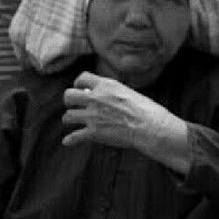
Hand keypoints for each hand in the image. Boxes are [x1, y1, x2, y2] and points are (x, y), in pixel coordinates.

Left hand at [62, 72, 188, 160]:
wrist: (151, 127)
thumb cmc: (145, 110)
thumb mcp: (127, 91)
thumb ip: (111, 92)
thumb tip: (100, 94)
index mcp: (105, 85)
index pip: (82, 78)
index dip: (78, 84)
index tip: (80, 89)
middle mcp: (95, 98)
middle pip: (68, 95)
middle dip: (69, 101)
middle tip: (74, 106)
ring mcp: (92, 116)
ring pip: (68, 116)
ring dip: (71, 119)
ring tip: (75, 121)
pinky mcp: (94, 132)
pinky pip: (74, 137)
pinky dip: (70, 140)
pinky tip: (67, 141)